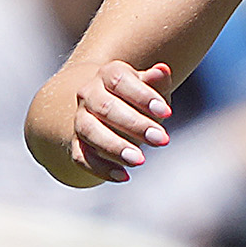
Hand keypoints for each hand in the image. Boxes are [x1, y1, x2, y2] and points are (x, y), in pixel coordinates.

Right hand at [37, 59, 174, 185]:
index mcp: (108, 74)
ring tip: (140, 160)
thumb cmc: (139, 99)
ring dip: (115, 147)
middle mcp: (89, 94)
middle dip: (135, 124)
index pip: (120, 81)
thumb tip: (162, 70)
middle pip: (105, 107)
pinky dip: (101, 169)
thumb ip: (157, 82)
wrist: (111, 113)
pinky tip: (124, 176)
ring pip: (90, 131)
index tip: (168, 113)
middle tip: (162, 140)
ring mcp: (80, 119)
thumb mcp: (152, 89)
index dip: (143, 96)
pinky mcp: (77, 144)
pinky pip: (82, 157)